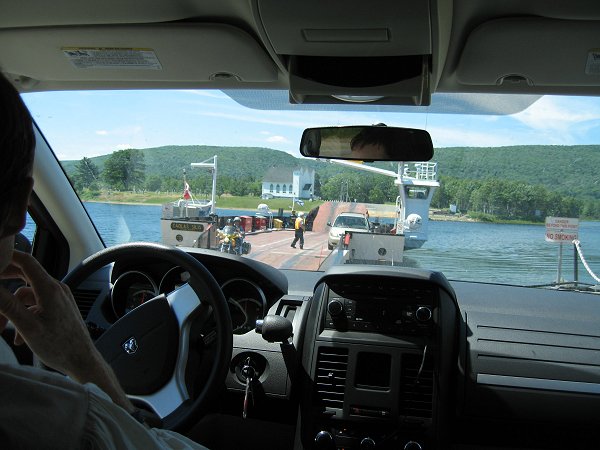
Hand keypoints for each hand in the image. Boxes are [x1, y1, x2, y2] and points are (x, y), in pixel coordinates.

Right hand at [0, 250, 99, 377]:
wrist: (82, 361)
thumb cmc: (60, 346)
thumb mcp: (27, 326)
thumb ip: (8, 305)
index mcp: (49, 289)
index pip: (26, 261)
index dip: (7, 257)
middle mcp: (57, 289)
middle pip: (26, 276)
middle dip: (4, 284)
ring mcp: (60, 299)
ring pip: (28, 295)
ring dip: (12, 308)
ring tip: (1, 329)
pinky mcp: (61, 309)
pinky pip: (37, 306)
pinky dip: (25, 316)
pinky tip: (19, 337)